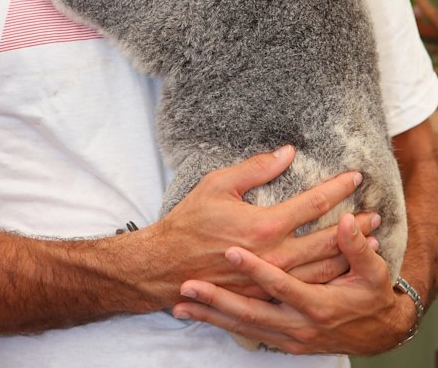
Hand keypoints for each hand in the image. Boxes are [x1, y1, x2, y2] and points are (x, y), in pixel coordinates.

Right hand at [152, 146, 364, 303]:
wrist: (167, 267)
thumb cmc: (190, 221)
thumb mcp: (218, 184)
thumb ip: (256, 167)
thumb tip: (287, 152)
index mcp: (264, 224)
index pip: (313, 203)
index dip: (337, 188)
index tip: (355, 177)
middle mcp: (274, 254)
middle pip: (327, 239)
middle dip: (354, 225)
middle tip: (375, 215)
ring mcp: (272, 278)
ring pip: (322, 268)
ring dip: (348, 254)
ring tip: (369, 244)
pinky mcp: (267, 294)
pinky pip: (306, 287)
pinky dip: (329, 278)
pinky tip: (341, 271)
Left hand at [173, 213, 415, 353]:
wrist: (378, 332)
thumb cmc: (373, 296)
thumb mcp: (373, 272)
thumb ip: (356, 247)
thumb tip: (347, 220)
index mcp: (316, 302)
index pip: (281, 285)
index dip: (257, 269)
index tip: (231, 252)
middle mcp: (298, 324)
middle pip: (251, 312)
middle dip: (219, 300)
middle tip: (188, 284)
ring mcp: (288, 334)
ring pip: (243, 325)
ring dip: (212, 314)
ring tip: (181, 301)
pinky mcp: (282, 339)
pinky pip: (245, 332)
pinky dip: (218, 324)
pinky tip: (192, 314)